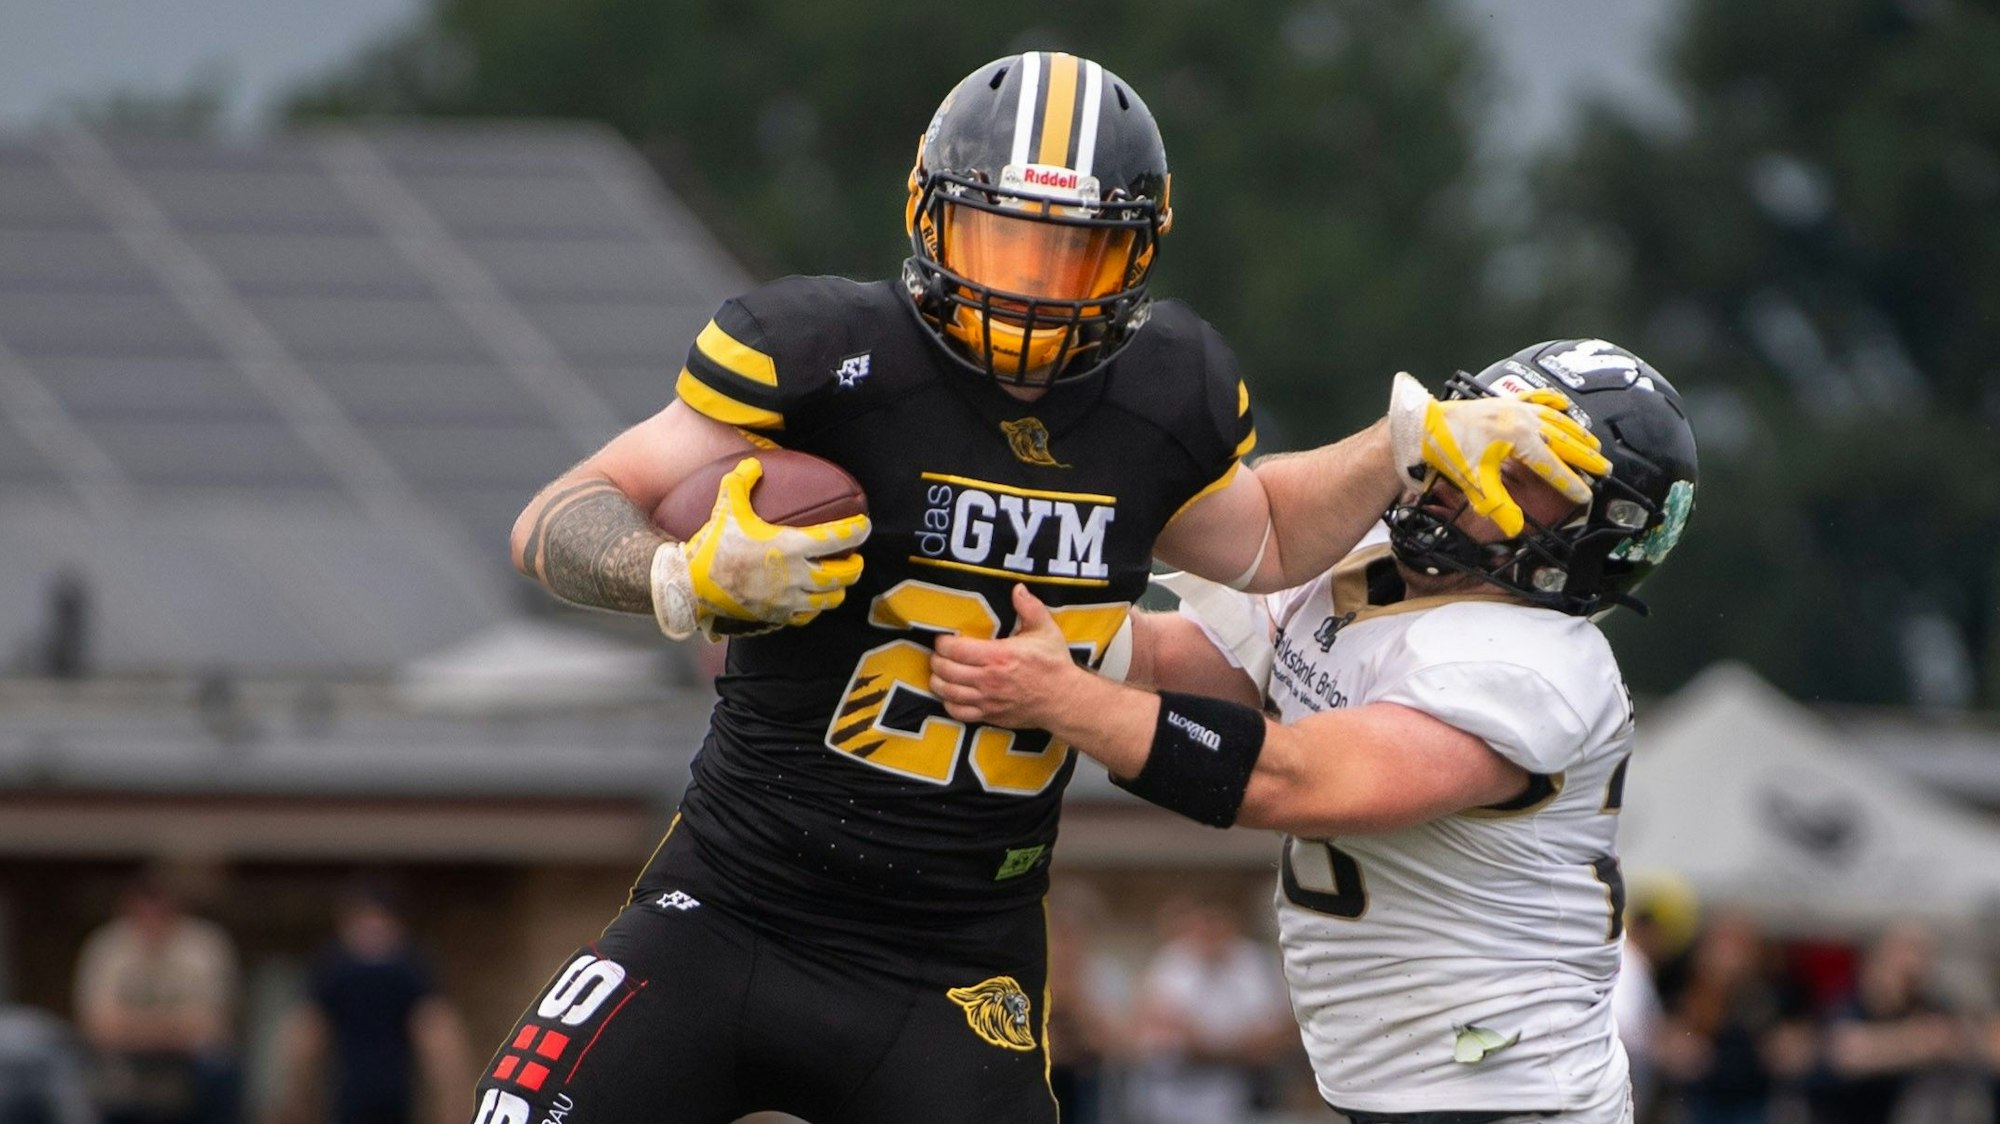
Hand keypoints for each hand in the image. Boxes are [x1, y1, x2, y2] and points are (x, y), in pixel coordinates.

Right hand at [650, 457, 869, 639]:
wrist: (692, 585)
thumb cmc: (714, 545)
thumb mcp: (727, 508)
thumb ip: (741, 482)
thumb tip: (754, 463)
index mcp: (790, 547)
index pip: (837, 539)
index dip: (857, 531)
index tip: (864, 525)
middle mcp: (796, 576)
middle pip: (844, 574)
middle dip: (855, 565)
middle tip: (855, 557)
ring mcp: (789, 600)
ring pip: (831, 599)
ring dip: (840, 588)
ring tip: (839, 579)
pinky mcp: (779, 617)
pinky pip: (809, 615)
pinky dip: (817, 607)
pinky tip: (814, 599)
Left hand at [932, 584, 1081, 726]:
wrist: (1064, 699)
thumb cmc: (1054, 664)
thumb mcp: (1045, 630)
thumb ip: (1030, 607)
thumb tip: (1018, 588)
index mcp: (998, 656)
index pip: (955, 649)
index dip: (943, 643)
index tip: (944, 639)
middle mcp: (988, 679)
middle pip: (945, 670)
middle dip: (937, 660)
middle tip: (940, 654)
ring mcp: (987, 700)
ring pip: (948, 692)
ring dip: (938, 681)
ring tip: (940, 673)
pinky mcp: (990, 716)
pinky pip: (959, 713)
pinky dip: (949, 704)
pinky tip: (951, 695)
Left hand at [1387, 371, 1611, 535]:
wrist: (1424, 424)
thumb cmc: (1450, 451)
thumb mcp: (1475, 483)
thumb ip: (1498, 507)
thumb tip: (1516, 529)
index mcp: (1519, 440)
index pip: (1553, 466)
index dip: (1570, 483)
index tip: (1585, 495)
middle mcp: (1523, 420)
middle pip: (1563, 440)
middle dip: (1585, 456)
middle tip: (1604, 468)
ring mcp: (1515, 408)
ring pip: (1555, 419)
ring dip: (1576, 432)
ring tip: (1592, 443)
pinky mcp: (1504, 402)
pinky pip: (1536, 398)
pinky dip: (1552, 402)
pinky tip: (1564, 405)